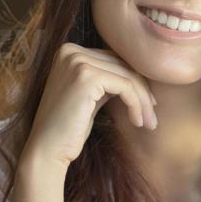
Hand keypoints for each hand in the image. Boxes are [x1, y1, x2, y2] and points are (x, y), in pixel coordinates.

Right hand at [23, 42, 157, 169]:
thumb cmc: (69, 128)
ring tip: (149, 123)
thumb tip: (139, 75)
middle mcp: (70, 51)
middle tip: (152, 117)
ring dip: (143, 101)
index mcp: (68, 51)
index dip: (134, 81)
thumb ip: (107, 80)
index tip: (148, 104)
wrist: (47, 150)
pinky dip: (136, 104)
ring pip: (127, 76)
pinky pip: (125, 87)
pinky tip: (138, 121)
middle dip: (142, 92)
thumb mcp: (90, 96)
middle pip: (122, 65)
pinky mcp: (87, 77)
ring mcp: (77, 61)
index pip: (113, 60)